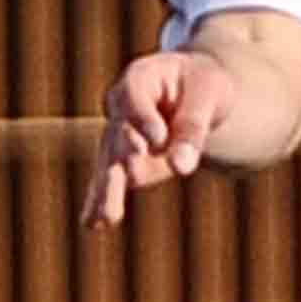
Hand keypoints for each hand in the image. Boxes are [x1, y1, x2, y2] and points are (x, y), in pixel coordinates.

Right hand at [83, 49, 239, 230]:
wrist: (193, 91)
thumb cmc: (201, 85)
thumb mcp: (208, 95)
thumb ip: (193, 128)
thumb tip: (181, 167)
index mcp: (140, 77)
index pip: (133, 95)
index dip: (143, 117)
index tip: (157, 138)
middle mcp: (121, 107)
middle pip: (118, 132)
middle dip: (124, 154)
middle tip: (130, 170)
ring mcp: (119, 135)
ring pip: (111, 163)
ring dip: (109, 190)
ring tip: (106, 217)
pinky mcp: (123, 161)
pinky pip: (111, 180)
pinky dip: (102, 201)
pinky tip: (93, 224)